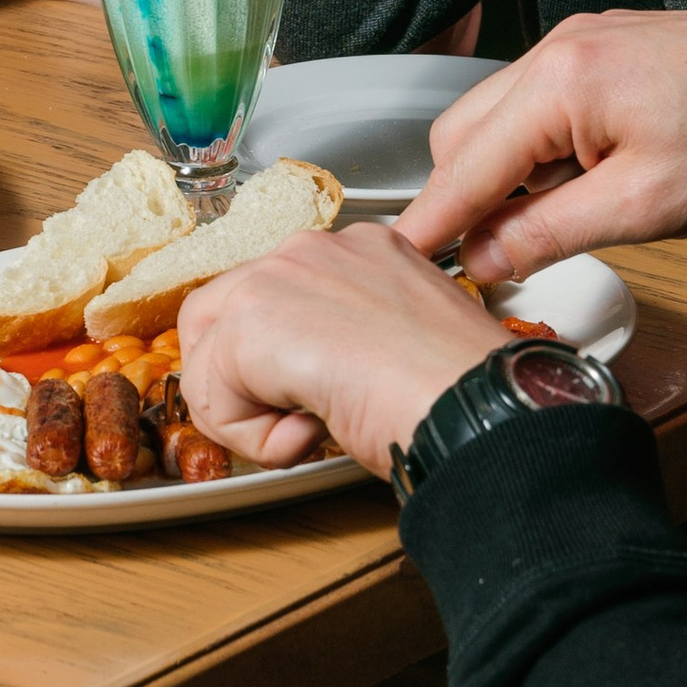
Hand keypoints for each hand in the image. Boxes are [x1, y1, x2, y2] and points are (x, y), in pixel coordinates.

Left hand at [178, 222, 516, 477]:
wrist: (477, 404)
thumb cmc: (462, 391)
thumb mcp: (402, 349)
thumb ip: (348, 345)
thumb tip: (301, 388)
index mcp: (360, 251)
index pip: (276, 300)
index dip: (281, 364)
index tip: (327, 399)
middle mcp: (316, 248)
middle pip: (221, 316)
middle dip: (242, 382)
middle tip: (302, 420)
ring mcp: (282, 274)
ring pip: (209, 356)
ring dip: (248, 413)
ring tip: (312, 429)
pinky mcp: (255, 318)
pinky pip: (212, 397)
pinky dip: (254, 438)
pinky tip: (313, 432)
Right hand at [398, 9, 686, 286]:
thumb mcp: (646, 208)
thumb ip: (549, 231)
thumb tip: (484, 257)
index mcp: (562, 80)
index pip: (465, 164)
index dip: (431, 222)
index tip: (399, 263)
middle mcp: (561, 47)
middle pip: (467, 134)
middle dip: (466, 198)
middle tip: (486, 260)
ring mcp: (585, 42)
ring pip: (503, 118)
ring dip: (507, 175)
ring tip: (553, 224)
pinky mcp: (610, 50)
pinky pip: (544, 103)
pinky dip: (542, 151)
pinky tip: (582, 186)